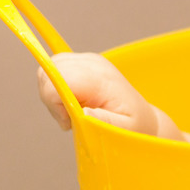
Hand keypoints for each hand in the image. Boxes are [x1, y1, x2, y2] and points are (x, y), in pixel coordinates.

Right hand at [38, 52, 159, 134]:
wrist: (141, 117)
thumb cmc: (133, 125)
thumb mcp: (122, 129)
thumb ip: (103, 121)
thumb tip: (83, 112)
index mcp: (102, 79)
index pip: (60, 77)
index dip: (55, 101)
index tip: (69, 120)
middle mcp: (93, 63)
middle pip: (49, 71)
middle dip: (51, 99)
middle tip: (71, 117)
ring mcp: (87, 60)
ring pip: (48, 69)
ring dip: (52, 94)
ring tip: (73, 110)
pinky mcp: (82, 62)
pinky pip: (54, 69)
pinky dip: (55, 88)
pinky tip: (72, 101)